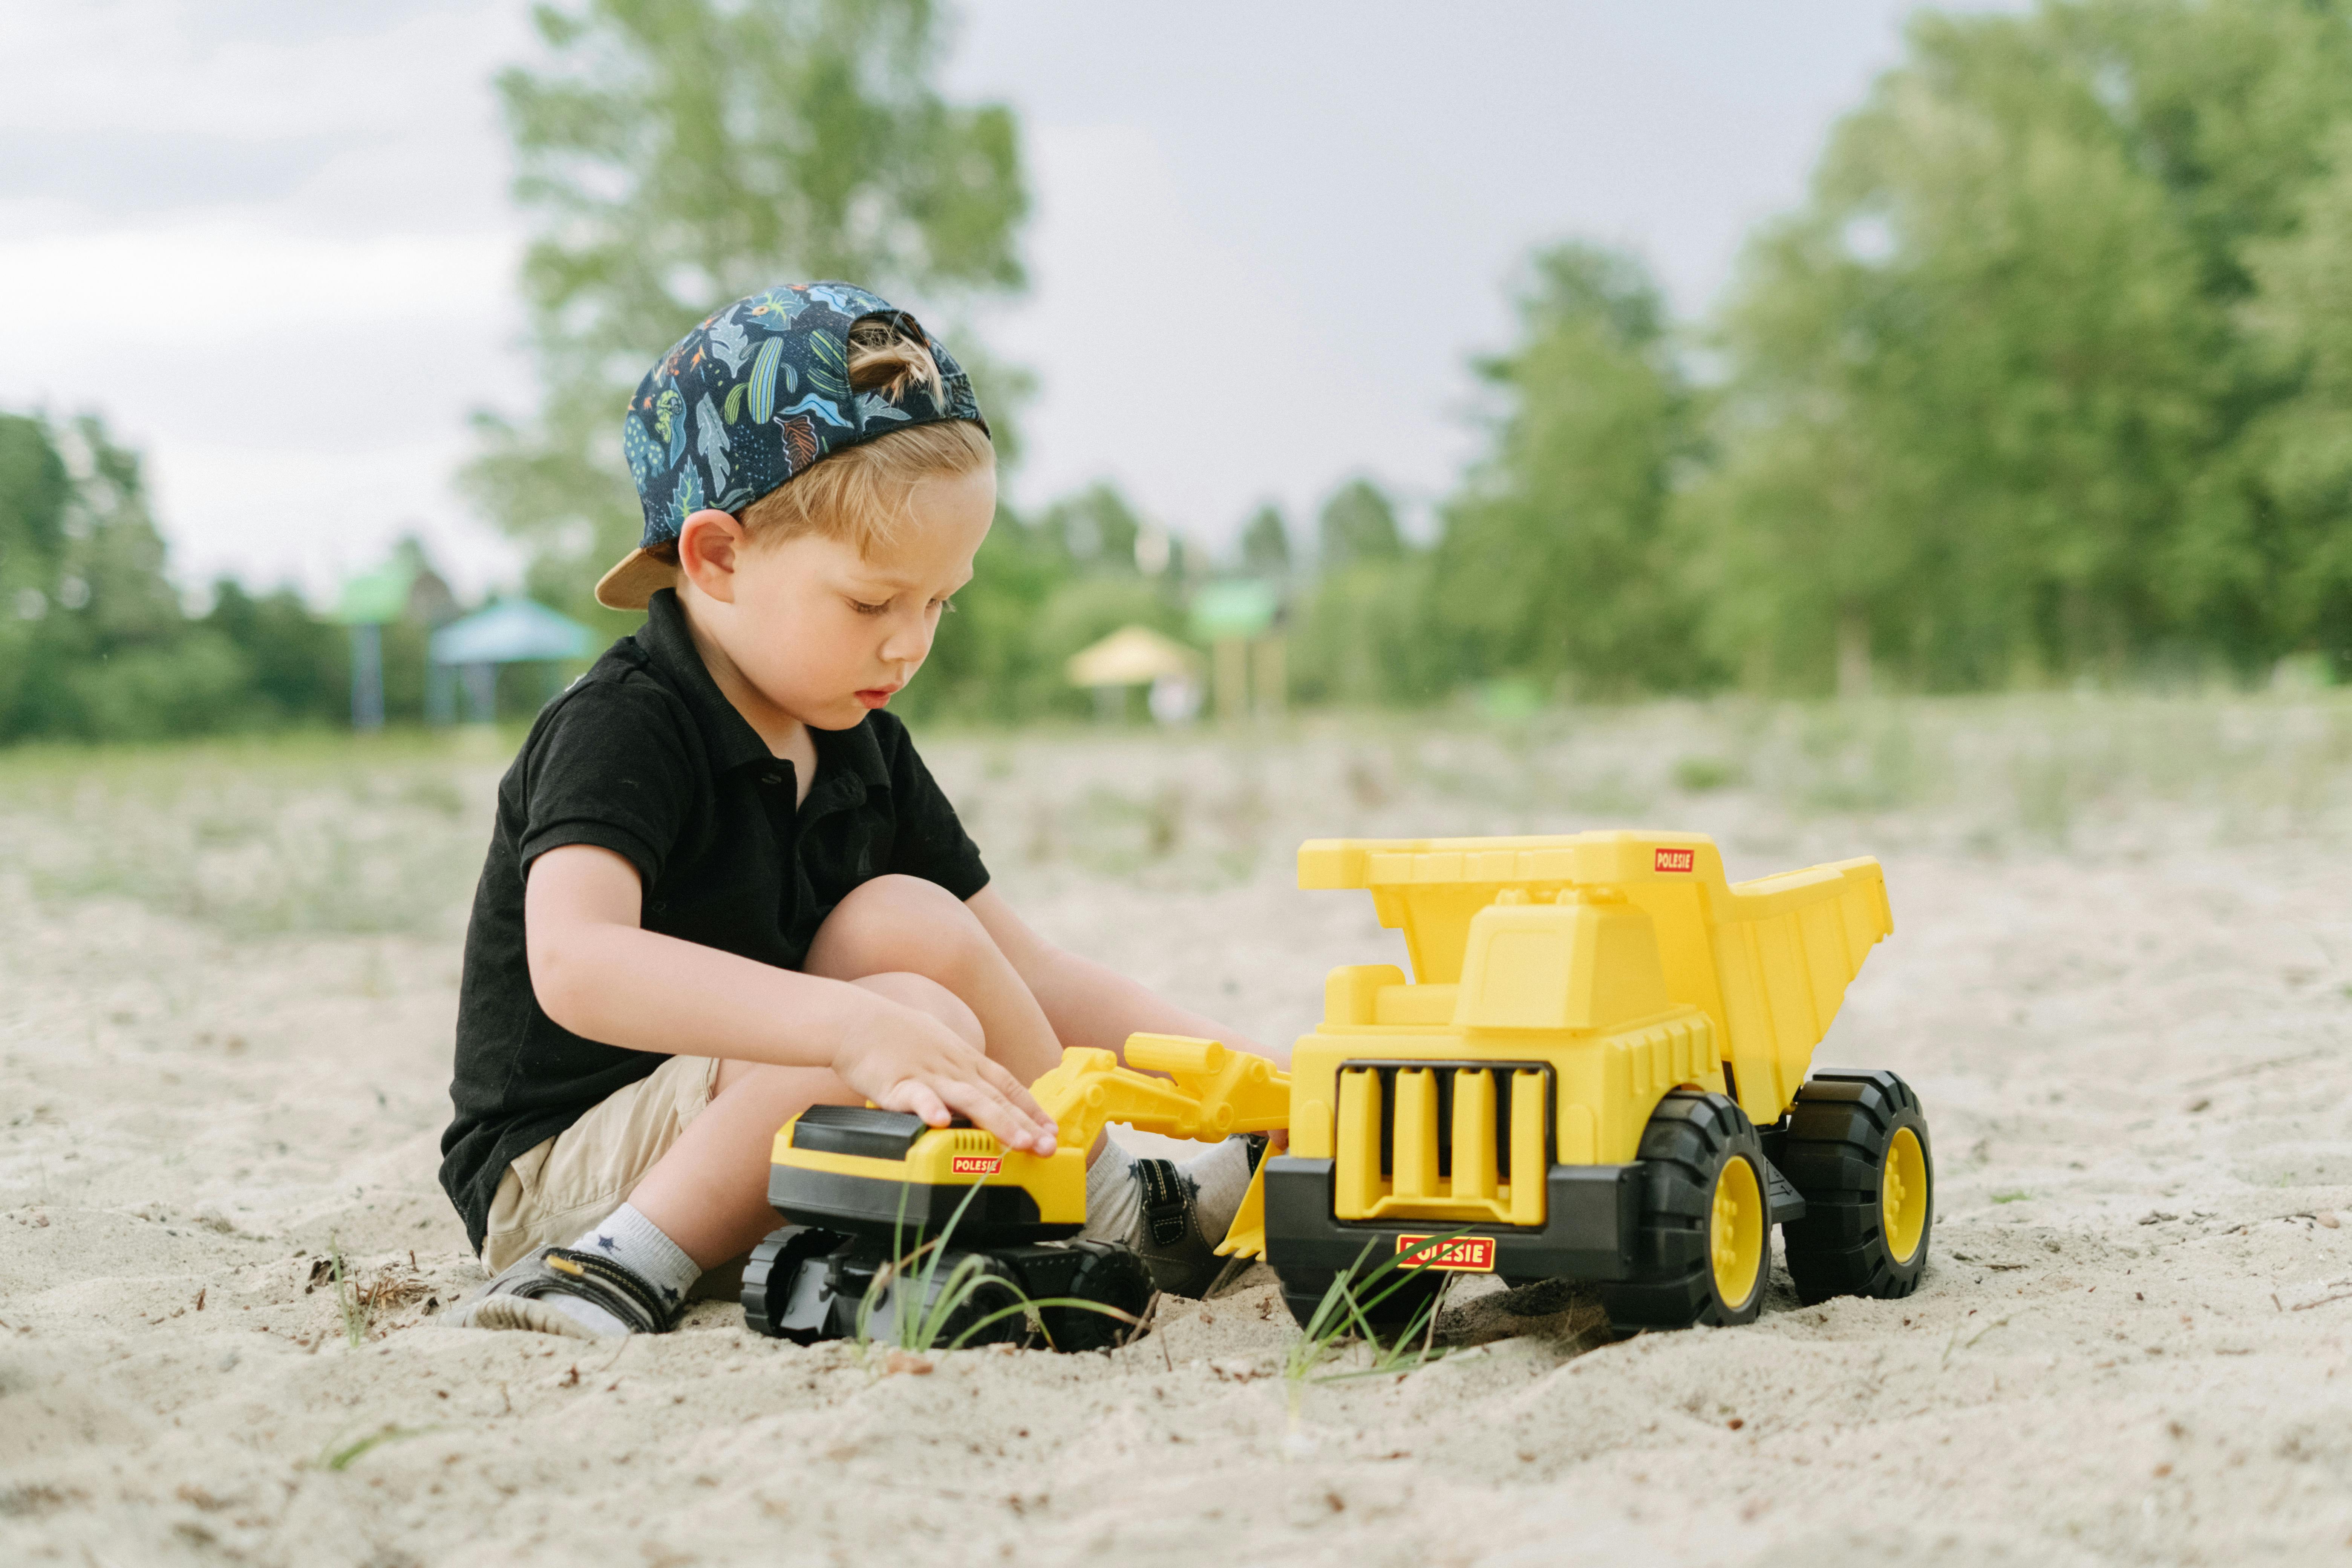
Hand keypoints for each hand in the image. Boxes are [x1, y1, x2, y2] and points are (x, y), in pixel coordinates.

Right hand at [831, 998, 1058, 1156]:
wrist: (857, 1021)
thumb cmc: (895, 1036)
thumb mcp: (939, 1048)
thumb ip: (959, 1070)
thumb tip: (977, 1089)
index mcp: (964, 1060)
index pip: (1007, 1084)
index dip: (1031, 1108)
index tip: (1050, 1130)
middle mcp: (954, 1067)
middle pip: (996, 1096)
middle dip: (1025, 1123)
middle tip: (1047, 1147)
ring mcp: (928, 1074)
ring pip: (969, 1098)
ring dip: (997, 1120)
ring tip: (1017, 1141)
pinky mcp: (898, 1083)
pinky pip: (917, 1096)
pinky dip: (931, 1108)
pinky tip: (942, 1122)